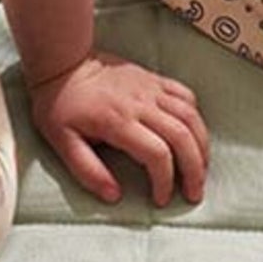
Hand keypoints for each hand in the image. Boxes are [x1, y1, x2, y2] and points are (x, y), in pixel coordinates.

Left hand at [29, 51, 209, 206]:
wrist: (63, 62)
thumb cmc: (60, 105)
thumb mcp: (62, 142)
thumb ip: (87, 171)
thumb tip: (114, 196)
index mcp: (118, 121)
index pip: (156, 154)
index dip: (165, 181)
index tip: (160, 199)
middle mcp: (140, 104)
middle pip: (182, 137)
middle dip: (194, 170)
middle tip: (194, 193)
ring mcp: (150, 89)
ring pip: (191, 117)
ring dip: (202, 146)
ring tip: (202, 169)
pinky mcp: (154, 79)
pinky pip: (186, 95)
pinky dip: (196, 117)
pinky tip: (194, 135)